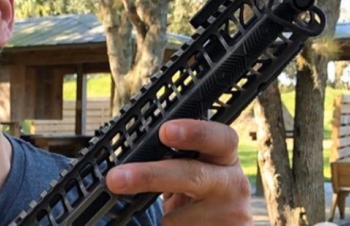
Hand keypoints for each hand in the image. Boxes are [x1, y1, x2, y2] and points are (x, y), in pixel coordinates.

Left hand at [105, 119, 251, 225]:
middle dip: (150, 176)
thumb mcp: (191, 169)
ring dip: (165, 217)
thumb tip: (131, 158)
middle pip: (192, 175)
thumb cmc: (198, 191)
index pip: (220, 137)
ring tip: (172, 216)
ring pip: (178, 217)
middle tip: (116, 179)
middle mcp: (233, 183)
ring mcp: (231, 214)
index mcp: (224, 156)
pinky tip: (180, 224)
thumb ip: (174, 159)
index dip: (194, 132)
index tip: (164, 131)